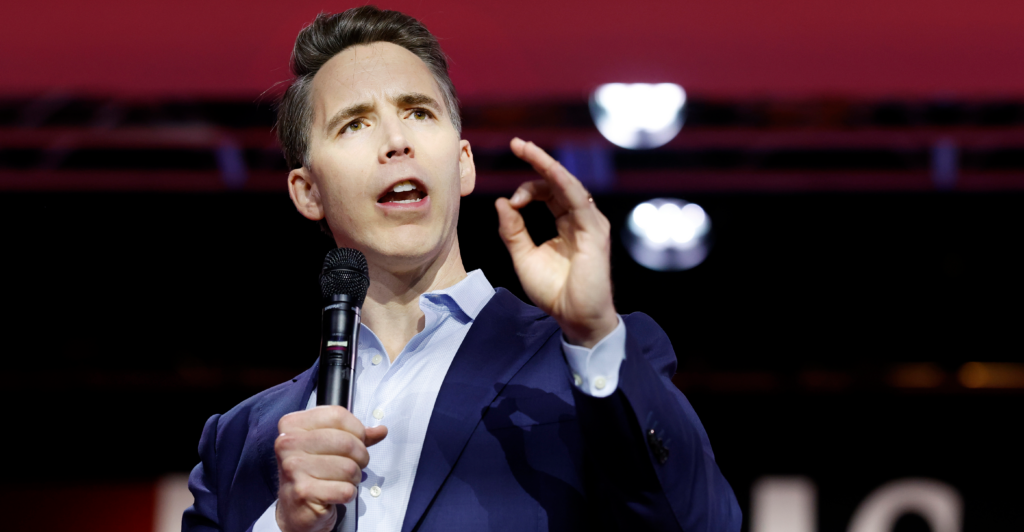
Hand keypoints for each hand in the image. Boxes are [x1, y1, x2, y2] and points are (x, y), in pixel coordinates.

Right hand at [275, 406, 387, 531]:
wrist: (294, 510)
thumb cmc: (312, 474)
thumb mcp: (328, 446)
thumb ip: (355, 435)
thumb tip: (381, 430)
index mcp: (292, 425)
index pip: (337, 415)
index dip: (357, 430)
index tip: (357, 440)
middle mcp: (288, 444)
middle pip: (346, 442)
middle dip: (360, 456)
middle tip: (355, 465)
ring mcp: (293, 468)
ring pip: (349, 468)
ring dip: (354, 477)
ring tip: (342, 480)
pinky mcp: (303, 492)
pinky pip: (345, 490)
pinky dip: (348, 494)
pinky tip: (335, 494)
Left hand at [495, 138, 618, 347]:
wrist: (574, 318)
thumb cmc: (553, 291)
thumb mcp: (524, 257)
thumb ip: (513, 231)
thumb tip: (502, 202)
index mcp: (565, 223)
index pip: (548, 192)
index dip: (527, 189)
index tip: (510, 202)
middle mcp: (579, 218)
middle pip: (558, 182)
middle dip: (537, 161)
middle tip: (517, 144)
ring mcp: (589, 223)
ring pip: (568, 184)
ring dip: (546, 165)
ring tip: (526, 149)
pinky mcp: (595, 231)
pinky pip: (578, 199)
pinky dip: (562, 182)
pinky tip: (548, 170)